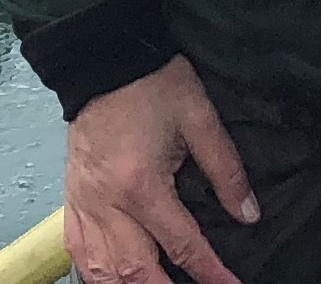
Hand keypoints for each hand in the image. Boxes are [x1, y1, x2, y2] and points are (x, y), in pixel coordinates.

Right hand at [62, 54, 256, 283]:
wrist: (105, 59)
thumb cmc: (153, 84)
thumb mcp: (200, 118)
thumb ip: (226, 170)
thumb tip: (249, 213)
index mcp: (142, 184)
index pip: (182, 245)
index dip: (211, 273)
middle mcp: (107, 204)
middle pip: (135, 272)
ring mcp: (84, 205)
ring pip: (100, 272)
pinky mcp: (71, 199)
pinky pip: (78, 253)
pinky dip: (95, 275)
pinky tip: (112, 281)